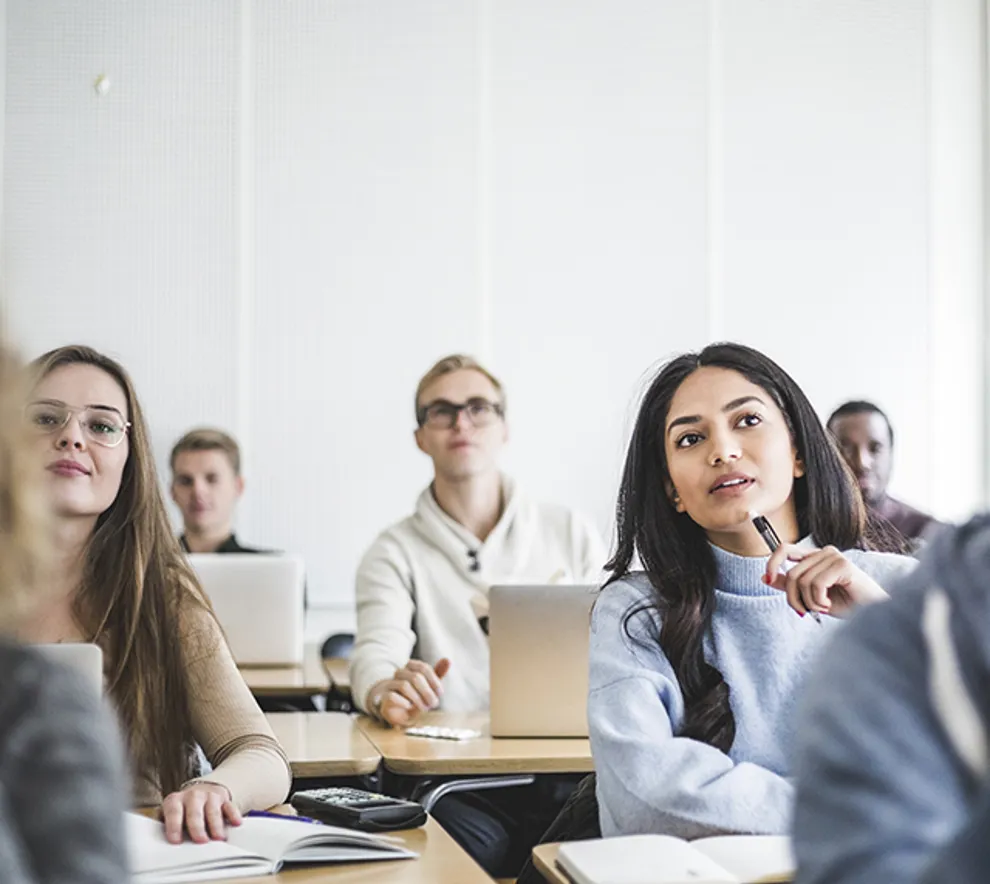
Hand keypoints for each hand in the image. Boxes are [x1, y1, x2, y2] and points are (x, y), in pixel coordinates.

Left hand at [161, 782, 242, 843]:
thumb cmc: (183, 809)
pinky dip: (233, 815)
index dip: (174, 826)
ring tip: (218, 838)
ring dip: (216, 825)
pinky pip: (230, 806)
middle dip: (198, 827)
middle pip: (194, 812)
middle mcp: (192, 795)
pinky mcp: (224, 798)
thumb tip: (158, 839)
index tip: (175, 841)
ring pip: (213, 810)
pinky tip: (236, 823)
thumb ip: (166, 822)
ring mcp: (209, 796)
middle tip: (201, 841)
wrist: (202, 790)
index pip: (174, 812)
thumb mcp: (172, 812)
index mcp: (176, 800)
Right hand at [375, 658, 450, 727]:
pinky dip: (403, 702)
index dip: (434, 680)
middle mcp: (399, 673)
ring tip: (423, 708)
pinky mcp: (383, 697)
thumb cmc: (413, 697)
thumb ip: (437, 673)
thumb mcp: (428, 686)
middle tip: (433, 704)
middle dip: (427, 692)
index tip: (440, 693)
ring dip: (417, 699)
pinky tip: (409, 707)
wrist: (395, 711)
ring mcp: (389, 684)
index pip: (423, 667)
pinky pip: (392, 696)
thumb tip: (448, 660)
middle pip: (415, 677)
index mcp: (410, 667)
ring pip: (404, 685)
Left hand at [764, 544, 887, 617]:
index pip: (784, 549)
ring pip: (802, 580)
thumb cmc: (846, 605)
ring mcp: (834, 556)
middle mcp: (824, 552)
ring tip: (824, 607)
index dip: (772, 562)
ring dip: (809, 602)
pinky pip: (816, 584)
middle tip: (805, 610)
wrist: (872, 615)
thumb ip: (790, 585)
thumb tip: (765, 576)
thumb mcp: (811, 596)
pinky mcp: (842, 565)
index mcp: (816, 556)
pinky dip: (819, 600)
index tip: (767, 578)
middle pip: (792, 572)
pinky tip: (830, 605)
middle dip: (793, 597)